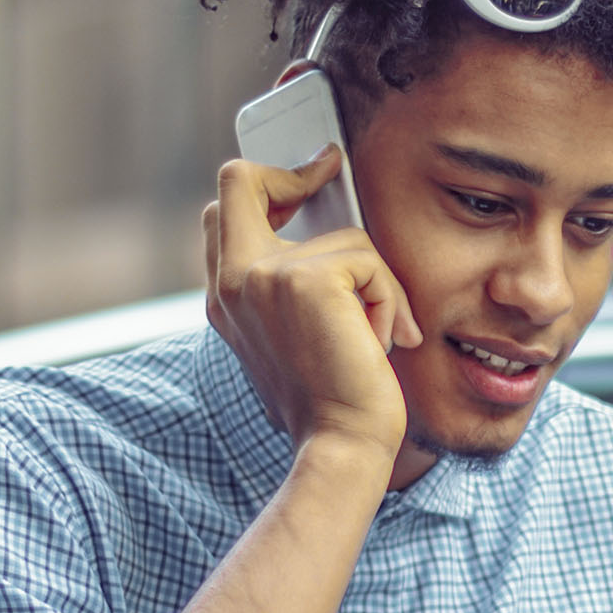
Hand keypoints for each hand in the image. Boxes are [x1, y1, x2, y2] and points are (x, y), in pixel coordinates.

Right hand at [203, 151, 418, 462]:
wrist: (341, 443)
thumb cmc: (331, 398)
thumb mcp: (297, 334)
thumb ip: (292, 285)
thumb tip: (332, 234)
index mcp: (226, 297)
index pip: (223, 210)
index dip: (264, 183)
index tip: (310, 177)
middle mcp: (233, 282)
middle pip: (241, 180)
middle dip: (293, 172)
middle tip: (330, 169)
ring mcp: (264, 277)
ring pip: (342, 236)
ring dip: (376, 283)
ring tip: (375, 332)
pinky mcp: (308, 281)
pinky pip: (368, 259)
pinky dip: (388, 300)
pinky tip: (382, 341)